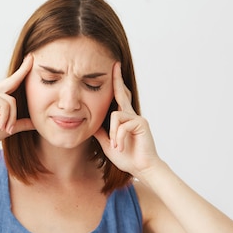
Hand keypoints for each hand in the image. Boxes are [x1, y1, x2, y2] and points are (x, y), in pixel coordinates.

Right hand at [0, 54, 34, 149]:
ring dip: (11, 118)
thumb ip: (20, 123)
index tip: (30, 61)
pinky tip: (1, 125)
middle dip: (24, 69)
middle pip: (13, 81)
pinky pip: (5, 104)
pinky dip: (6, 117)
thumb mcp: (8, 127)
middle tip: (33, 56)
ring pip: (12, 101)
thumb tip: (36, 123)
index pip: (12, 83)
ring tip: (6, 129)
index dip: (21, 73)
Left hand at [93, 62, 159, 177]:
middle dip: (117, 79)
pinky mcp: (141, 123)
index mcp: (123, 118)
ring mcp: (137, 118)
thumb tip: (90, 122)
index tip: (113, 69)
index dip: (115, 84)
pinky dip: (119, 138)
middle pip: (122, 93)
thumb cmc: (127, 157)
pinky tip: (121, 148)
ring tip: (117, 147)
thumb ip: (101, 132)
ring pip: (115, 116)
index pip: (117, 98)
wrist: (142, 168)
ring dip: (113, 135)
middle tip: (115, 65)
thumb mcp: (108, 144)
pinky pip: (122, 125)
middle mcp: (131, 114)